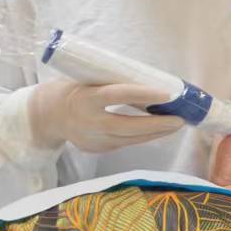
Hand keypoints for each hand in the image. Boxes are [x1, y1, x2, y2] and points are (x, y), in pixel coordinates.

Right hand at [28, 80, 188, 152]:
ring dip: (156, 133)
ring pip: (130, 139)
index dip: (144, 94)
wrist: (50, 115)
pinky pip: (125, 144)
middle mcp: (89, 121)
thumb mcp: (91, 81)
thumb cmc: (77, 90)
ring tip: (176, 125)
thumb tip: (154, 83)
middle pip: (128, 126)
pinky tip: (159, 131)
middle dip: (157, 124)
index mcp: (86, 98)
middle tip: (180, 119)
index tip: (167, 93)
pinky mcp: (97, 149)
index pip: (118, 95)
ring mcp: (93, 139)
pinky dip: (143, 137)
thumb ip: (116, 84)